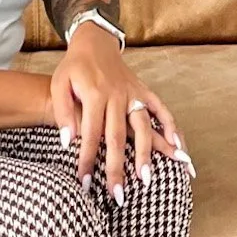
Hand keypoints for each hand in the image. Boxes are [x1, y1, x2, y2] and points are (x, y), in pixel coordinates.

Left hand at [48, 26, 193, 199]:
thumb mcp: (59, 84)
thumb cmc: (74, 67)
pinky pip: (161, 109)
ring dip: (146, 154)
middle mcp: (117, 96)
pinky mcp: (144, 92)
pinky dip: (170, 127)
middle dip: (118, 168)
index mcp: (94, 95)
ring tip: (146, 179)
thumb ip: (62, 112)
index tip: (85, 184)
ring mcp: (134, 94)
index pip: (90, 135)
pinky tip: (178, 146)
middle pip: (118, 138)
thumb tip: (66, 142)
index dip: (87, 161)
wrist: (94, 41)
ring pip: (143, 127)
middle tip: (119, 195)